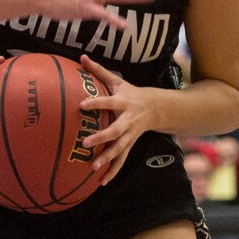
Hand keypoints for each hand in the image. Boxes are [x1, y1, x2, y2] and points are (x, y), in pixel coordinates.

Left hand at [77, 54, 153, 183]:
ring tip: (93, 168)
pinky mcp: (130, 145)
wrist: (156, 108)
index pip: (108, 102)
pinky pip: (122, 160)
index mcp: (123, 102)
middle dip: (101, 137)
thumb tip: (81, 56)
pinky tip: (102, 182)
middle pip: (115, 130)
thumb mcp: (116, 80)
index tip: (81, 105)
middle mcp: (127, 120)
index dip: (96, 103)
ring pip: (119, 149)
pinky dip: (113, 172)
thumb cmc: (130, 92)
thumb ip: (98, 70)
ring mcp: (130, 135)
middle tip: (85, 143)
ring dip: (107, 159)